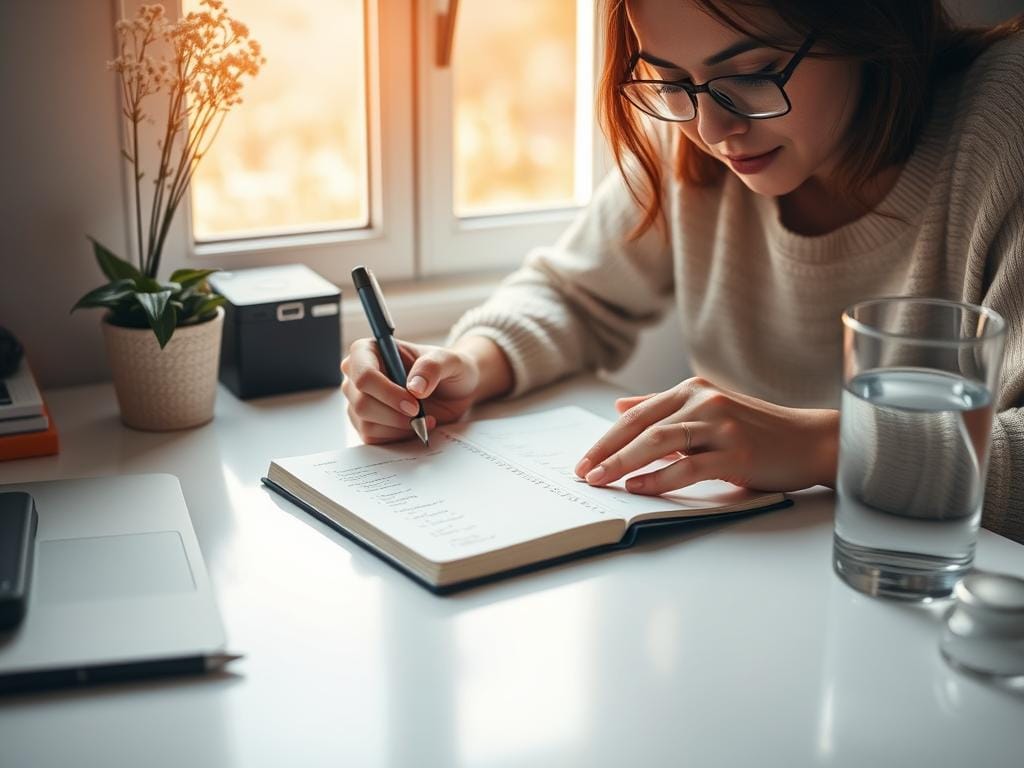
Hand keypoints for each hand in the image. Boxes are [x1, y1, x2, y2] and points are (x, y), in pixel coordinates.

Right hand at [341, 338, 479, 443]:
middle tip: (420, 413)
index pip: (363, 375)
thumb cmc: (446, 368)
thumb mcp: (449, 361)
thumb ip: (432, 367)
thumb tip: (414, 387)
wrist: (453, 391)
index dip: (387, 392)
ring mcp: (359, 400)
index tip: (414, 403)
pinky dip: (398, 435)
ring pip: (366, 423)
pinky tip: (415, 425)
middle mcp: (358, 375)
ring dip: (399, 426)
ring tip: (424, 418)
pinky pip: (373, 437)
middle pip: (362, 403)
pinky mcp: (366, 422)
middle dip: (395, 413)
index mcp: (369, 351)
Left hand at [573, 377, 838, 493]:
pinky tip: (638, 488)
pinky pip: (688, 466)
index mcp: (692, 390)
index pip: (637, 414)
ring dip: (624, 463)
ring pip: (659, 442)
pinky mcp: (737, 452)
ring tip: (601, 481)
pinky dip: (659, 478)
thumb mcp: (707, 412)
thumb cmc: (756, 431)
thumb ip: (664, 409)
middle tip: (583, 474)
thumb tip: (619, 408)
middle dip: (606, 452)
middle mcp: (704, 401)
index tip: (584, 460)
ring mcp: (721, 425)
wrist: (811, 440)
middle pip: (642, 426)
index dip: (606, 438)